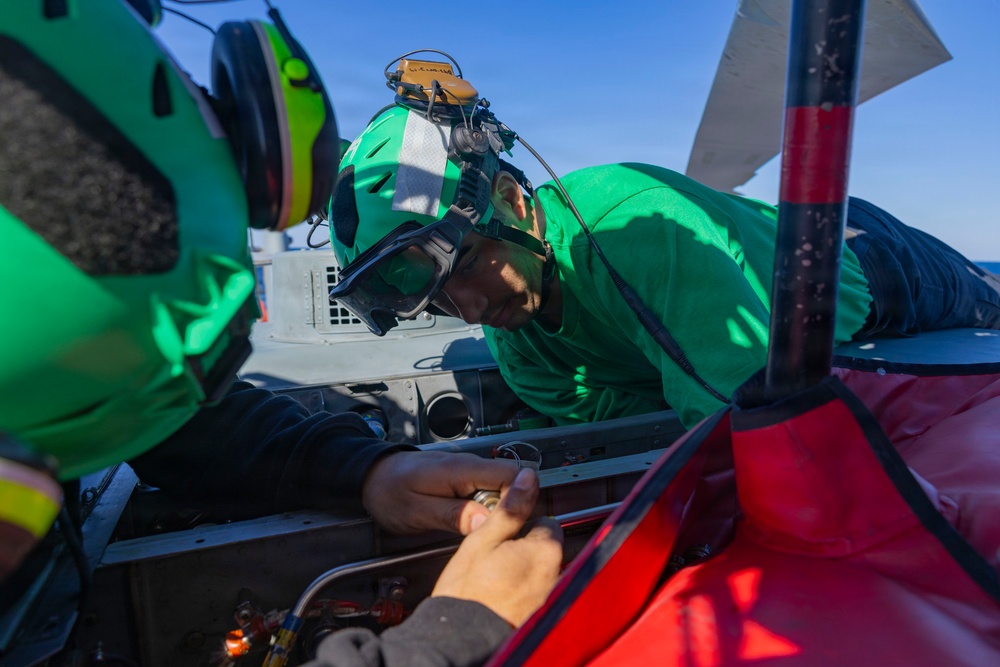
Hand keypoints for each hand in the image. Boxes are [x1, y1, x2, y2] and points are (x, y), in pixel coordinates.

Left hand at [362, 451, 519, 534]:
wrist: (372, 477)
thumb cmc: (390, 493)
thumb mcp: (417, 511)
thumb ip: (453, 516)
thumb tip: (487, 522)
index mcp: (462, 470)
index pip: (512, 474)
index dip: (522, 498)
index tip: (517, 524)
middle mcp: (471, 466)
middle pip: (512, 484)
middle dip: (514, 509)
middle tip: (502, 536)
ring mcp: (469, 472)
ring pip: (501, 490)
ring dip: (500, 511)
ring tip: (489, 534)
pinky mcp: (465, 480)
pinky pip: (488, 493)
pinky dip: (488, 509)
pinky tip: (477, 526)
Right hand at [431, 468, 563, 626]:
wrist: (462, 637)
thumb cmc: (468, 592)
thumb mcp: (483, 539)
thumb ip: (510, 508)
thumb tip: (527, 479)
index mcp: (546, 550)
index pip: (546, 520)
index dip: (521, 525)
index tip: (503, 535)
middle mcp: (557, 574)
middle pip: (546, 546)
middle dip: (525, 548)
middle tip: (495, 558)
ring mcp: (551, 596)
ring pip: (541, 569)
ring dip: (524, 570)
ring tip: (496, 580)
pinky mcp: (543, 614)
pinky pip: (538, 592)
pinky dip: (524, 591)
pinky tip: (502, 596)